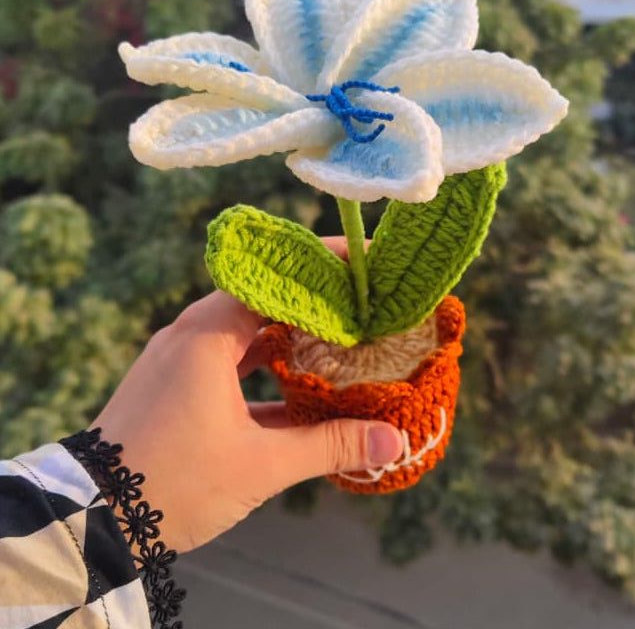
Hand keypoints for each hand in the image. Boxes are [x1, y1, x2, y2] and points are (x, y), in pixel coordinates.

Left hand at [92, 237, 403, 552]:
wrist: (91, 521)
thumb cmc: (174, 484)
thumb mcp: (260, 465)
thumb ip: (330, 446)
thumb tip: (394, 443)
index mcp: (207, 335)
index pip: (273, 280)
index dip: (320, 268)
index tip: (362, 263)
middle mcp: (189, 334)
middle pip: (261, 299)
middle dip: (310, 300)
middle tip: (359, 300)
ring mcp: (177, 358)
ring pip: (243, 330)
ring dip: (287, 334)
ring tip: (338, 335)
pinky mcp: (171, 384)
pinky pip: (225, 358)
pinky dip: (261, 363)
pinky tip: (298, 383)